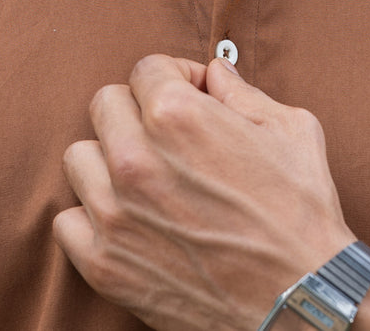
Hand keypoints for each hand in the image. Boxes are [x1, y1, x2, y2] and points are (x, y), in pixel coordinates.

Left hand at [53, 54, 354, 330]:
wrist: (301, 301)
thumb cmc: (301, 214)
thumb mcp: (290, 129)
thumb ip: (241, 91)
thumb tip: (213, 74)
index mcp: (176, 115)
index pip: (147, 68)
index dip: (177, 78)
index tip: (194, 99)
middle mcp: (135, 157)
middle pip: (105, 104)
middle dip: (139, 110)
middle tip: (171, 137)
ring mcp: (114, 213)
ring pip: (80, 157)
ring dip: (110, 161)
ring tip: (148, 179)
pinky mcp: (104, 263)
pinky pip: (68, 220)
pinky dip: (93, 217)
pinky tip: (131, 220)